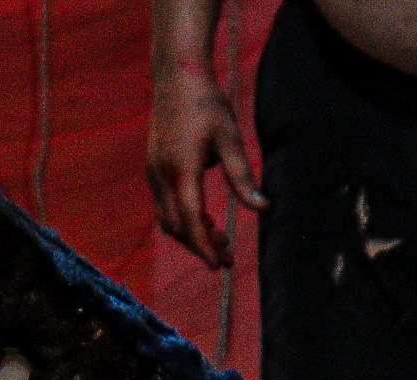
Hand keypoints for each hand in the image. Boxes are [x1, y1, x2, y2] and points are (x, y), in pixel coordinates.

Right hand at [147, 64, 265, 269]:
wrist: (177, 76)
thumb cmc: (207, 104)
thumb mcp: (231, 139)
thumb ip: (243, 177)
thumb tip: (262, 209)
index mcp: (182, 170)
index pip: (190, 220)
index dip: (205, 247)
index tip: (220, 266)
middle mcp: (162, 176)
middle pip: (176, 227)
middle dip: (200, 245)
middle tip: (229, 254)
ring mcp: (153, 173)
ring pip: (167, 219)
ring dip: (191, 233)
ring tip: (221, 235)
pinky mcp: (153, 169)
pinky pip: (164, 205)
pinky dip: (183, 218)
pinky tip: (204, 215)